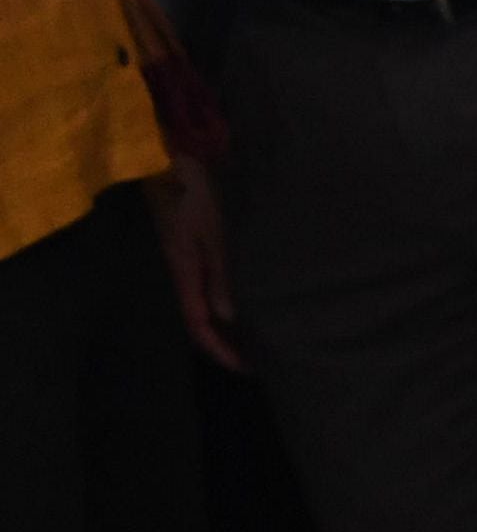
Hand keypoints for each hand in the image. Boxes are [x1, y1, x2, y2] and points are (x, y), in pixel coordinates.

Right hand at [145, 161, 241, 372]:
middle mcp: (181, 273)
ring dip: (222, 329)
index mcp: (184, 273)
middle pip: (199, 322)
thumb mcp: (211, 235)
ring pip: (201, 308)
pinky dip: (220, 306)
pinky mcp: (187, 251)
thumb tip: (227, 317)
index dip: (220, 350)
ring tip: (250, 343)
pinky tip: (237, 309)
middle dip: (223, 346)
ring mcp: (183, 263)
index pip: (199, 325)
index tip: (245, 369)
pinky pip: (203, 289)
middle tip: (254, 363)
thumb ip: (219, 275)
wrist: (167, 162)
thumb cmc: (191, 195)